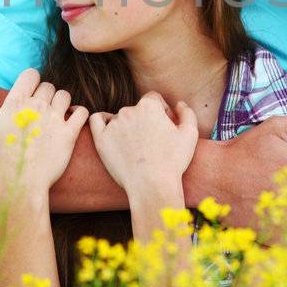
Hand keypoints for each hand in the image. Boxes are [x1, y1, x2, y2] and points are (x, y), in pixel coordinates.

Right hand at [0, 68, 87, 201]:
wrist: (19, 184)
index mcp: (16, 103)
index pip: (31, 74)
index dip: (30, 81)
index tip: (28, 93)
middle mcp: (37, 106)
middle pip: (48, 86)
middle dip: (44, 94)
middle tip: (38, 111)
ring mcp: (55, 119)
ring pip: (64, 95)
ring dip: (60, 102)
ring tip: (54, 116)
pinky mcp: (69, 134)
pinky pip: (82, 112)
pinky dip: (78, 113)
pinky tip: (71, 121)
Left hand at [88, 91, 197, 206]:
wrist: (152, 186)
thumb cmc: (173, 161)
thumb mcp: (190, 135)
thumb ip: (187, 113)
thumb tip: (179, 104)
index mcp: (149, 106)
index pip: (154, 100)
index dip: (162, 112)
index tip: (166, 127)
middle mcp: (129, 111)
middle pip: (137, 109)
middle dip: (146, 121)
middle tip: (153, 142)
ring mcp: (113, 125)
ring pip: (120, 118)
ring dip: (128, 127)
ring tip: (137, 148)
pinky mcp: (101, 140)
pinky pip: (96, 121)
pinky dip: (103, 121)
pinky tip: (110, 130)